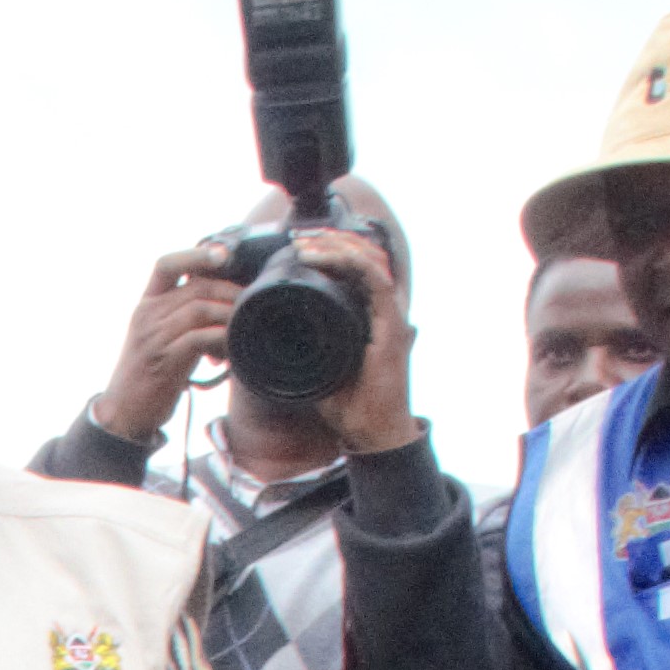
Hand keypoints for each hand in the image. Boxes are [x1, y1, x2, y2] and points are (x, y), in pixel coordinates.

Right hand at [90, 247, 241, 445]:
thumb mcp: (163, 337)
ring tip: (245, 330)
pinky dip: (221, 339)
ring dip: (230, 317)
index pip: (167, 264)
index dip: (196, 254)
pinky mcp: (162, 359)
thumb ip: (184, 317)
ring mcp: (152, 336)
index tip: (224, 255)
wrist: (123, 414)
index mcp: (146, 304)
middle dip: (230, 292)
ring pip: (200, 309)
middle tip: (252, 306)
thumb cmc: (150, 376)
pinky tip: (232, 351)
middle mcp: (147, 314)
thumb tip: (228, 306)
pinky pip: (199, 338)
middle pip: (196, 286)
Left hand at [298, 225, 421, 458]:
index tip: (299, 246)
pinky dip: (352, 263)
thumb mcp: (318, 365)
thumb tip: (277, 333)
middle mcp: (384, 308)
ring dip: (337, 246)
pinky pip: (376, 281)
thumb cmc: (350, 403)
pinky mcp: (392, 325)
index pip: (357, 266)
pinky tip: (328, 257)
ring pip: (370, 260)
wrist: (372, 431)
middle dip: (332, 240)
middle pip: (365, 255)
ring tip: (307, 244)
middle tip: (300, 238)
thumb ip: (306, 345)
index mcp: (369, 313)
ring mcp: (391, 314)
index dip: (332, 249)